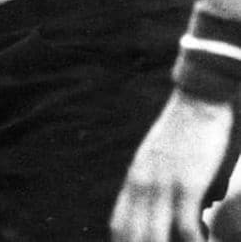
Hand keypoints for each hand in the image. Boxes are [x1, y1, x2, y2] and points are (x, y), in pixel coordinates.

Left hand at [110, 90, 233, 241]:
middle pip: (132, 237)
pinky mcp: (187, 183)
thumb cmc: (193, 128)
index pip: (120, 225)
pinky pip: (187, 230)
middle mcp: (142, 185)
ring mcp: (162, 185)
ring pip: (154, 239)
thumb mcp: (173, 161)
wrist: (200, 95)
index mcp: (136, 179)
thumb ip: (178, 188)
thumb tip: (202, 210)